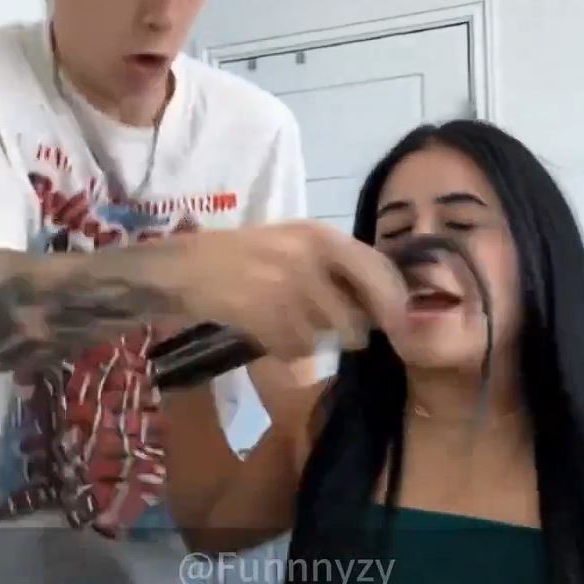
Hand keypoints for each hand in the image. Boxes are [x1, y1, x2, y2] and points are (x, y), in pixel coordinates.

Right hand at [165, 221, 407, 360]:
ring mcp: (286, 288)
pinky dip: (286, 348)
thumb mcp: (294, 242)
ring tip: (290, 324)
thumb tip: (385, 301)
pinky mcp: (264, 316)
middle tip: (340, 333)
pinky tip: (268, 331)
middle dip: (352, 332)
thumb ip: (337, 265)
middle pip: (356, 317)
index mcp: (320, 235)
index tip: (400, 326)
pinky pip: (296, 348)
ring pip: (325, 337)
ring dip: (313, 339)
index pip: (378, 270)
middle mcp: (309, 258)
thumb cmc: (244, 255)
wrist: (183, 267)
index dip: (395, 304)